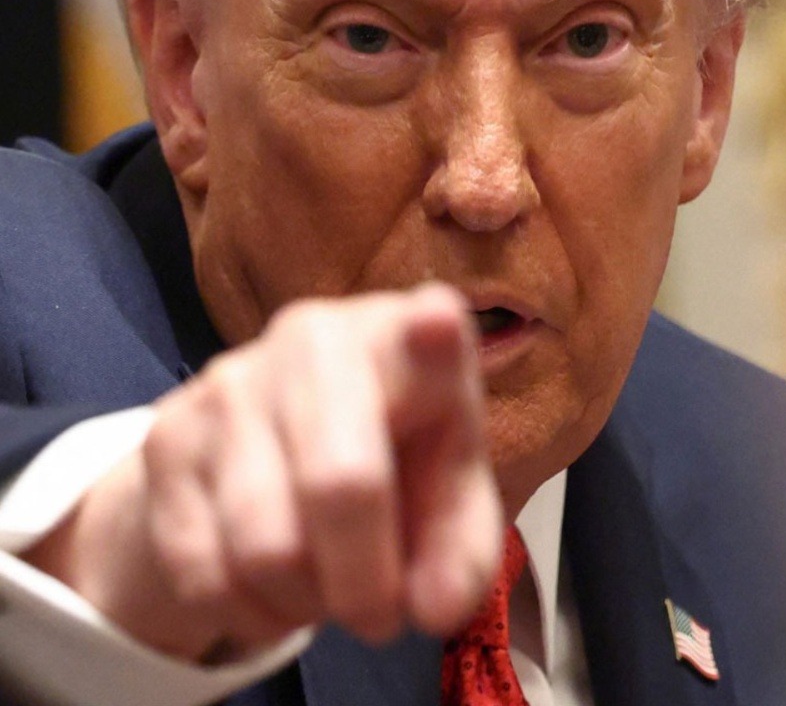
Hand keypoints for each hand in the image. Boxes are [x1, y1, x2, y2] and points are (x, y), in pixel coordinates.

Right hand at [23, 283, 502, 661]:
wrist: (272, 445)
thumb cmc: (395, 460)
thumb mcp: (448, 499)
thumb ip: (460, 553)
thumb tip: (435, 607)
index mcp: (408, 338)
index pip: (425, 328)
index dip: (430, 336)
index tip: (436, 325)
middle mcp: (317, 339)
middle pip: (342, 484)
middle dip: (365, 581)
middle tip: (380, 617)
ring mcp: (232, 382)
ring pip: (265, 547)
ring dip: (305, 604)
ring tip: (327, 594)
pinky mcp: (167, 437)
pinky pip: (204, 571)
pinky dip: (248, 612)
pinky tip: (272, 592)